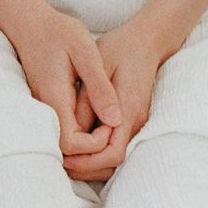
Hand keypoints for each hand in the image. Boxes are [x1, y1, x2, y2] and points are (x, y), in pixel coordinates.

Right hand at [6, 0, 122, 157]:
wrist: (30, 21)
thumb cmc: (59, 31)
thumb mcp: (86, 51)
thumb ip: (100, 86)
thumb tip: (115, 120)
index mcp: (55, 98)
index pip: (72, 144)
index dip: (95, 145)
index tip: (112, 124)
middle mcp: (46, 108)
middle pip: (67, 152)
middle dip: (94, 153)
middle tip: (115, 132)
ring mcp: (44, 108)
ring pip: (64, 145)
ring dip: (88, 147)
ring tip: (110, 129)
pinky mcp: (47, 105)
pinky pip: (62, 131)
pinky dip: (82, 137)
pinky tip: (98, 121)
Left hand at [62, 21, 163, 180]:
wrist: (146, 40)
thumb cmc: (119, 49)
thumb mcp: (97, 66)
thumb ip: (88, 98)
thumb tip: (76, 128)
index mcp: (128, 109)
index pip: (113, 153)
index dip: (89, 161)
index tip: (66, 158)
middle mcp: (136, 121)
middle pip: (114, 163)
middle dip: (88, 168)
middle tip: (61, 162)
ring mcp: (137, 121)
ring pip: (116, 157)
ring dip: (93, 162)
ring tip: (66, 156)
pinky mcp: (134, 118)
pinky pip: (118, 144)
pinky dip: (99, 152)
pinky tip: (80, 144)